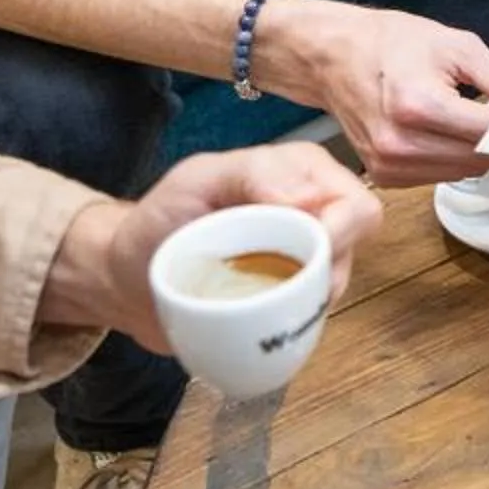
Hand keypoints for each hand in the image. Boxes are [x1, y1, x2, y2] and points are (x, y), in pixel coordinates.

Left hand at [45, 141, 381, 350]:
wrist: (129, 278)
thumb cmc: (159, 220)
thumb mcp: (195, 180)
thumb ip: (252, 175)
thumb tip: (311, 200)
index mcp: (300, 169)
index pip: (352, 202)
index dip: (335, 233)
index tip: (293, 252)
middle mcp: (316, 205)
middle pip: (360, 237)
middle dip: (329, 266)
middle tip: (278, 282)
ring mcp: (309, 252)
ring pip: (341, 277)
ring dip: (306, 296)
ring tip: (253, 297)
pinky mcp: (294, 293)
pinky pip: (317, 309)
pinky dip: (294, 318)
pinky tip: (260, 315)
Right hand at [252, 0, 488, 186]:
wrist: (330, 57)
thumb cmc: (389, 43)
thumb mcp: (455, 46)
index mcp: (419, 106)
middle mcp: (402, 145)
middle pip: (484, 158)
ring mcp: (391, 167)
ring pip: (466, 171)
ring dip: (482, 149)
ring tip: (471, 113)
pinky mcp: (386, 178)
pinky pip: (442, 175)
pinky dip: (456, 157)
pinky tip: (447, 129)